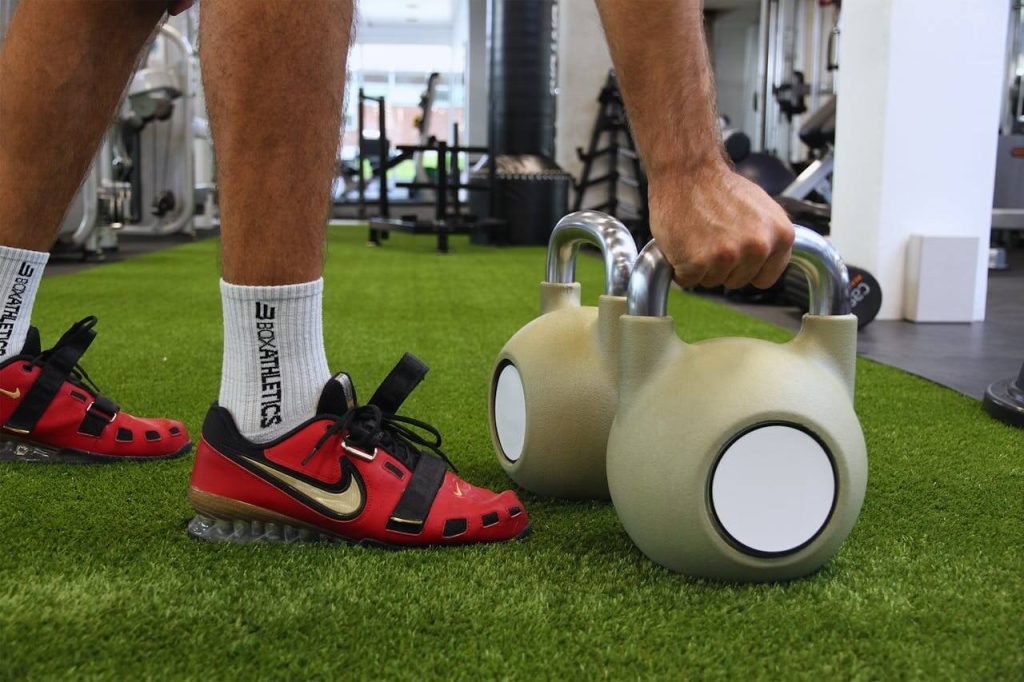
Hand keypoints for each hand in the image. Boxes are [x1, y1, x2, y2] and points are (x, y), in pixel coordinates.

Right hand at [648, 162, 794, 289]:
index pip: (765, 277)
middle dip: (721, 267)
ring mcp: (728, 256)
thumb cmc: (718, 186)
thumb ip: (768, 237)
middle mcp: (759, 247)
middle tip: (710, 237)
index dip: (745, 268)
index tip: (734, 256)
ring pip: (711, 281)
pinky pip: (687, 280)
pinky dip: (679, 266)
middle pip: (736, 281)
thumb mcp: (761, 209)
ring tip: (696, 235)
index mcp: (781, 235)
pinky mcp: (698, 262)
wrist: (687, 170)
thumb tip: (769, 258)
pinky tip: (682, 241)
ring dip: (699, 265)